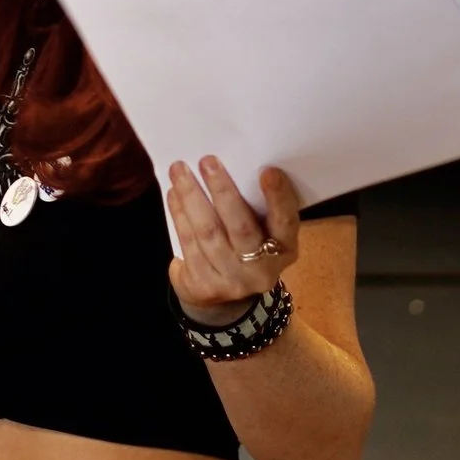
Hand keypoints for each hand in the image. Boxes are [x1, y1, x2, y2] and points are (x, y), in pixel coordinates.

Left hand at [167, 158, 300, 326]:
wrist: (224, 298)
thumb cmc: (246, 247)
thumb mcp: (263, 233)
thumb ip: (257, 207)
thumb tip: (232, 165)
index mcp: (284, 249)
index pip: (285, 222)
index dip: (279, 198)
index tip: (268, 171)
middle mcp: (262, 269)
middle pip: (241, 227)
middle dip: (223, 191)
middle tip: (207, 161)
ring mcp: (232, 281)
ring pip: (208, 233)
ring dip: (191, 197)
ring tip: (180, 171)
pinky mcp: (204, 285)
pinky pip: (189, 244)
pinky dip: (179, 215)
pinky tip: (174, 195)